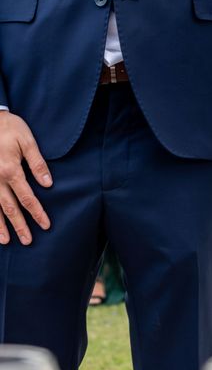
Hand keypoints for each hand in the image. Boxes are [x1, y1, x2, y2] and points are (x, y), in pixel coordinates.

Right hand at [0, 111, 52, 244]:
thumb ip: (38, 163)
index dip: (37, 213)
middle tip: (27, 241)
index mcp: (11, 170)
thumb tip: (48, 184)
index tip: (45, 226)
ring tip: (6, 241)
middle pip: (9, 207)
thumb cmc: (8, 127)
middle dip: (19, 226)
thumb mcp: (27, 141)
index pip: (28, 198)